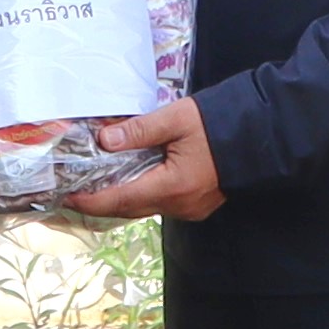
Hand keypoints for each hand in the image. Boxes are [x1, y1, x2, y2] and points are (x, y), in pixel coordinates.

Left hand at [66, 94, 224, 223]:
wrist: (262, 136)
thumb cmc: (219, 125)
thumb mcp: (177, 119)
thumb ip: (138, 131)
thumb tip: (104, 140)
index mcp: (172, 186)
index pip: (119, 199)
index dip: (90, 200)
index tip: (67, 195)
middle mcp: (179, 205)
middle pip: (128, 208)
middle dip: (99, 202)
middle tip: (74, 189)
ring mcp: (189, 208)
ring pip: (143, 207)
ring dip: (119, 198)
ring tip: (95, 183)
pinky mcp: (195, 205)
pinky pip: (158, 204)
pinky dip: (138, 194)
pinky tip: (128, 180)